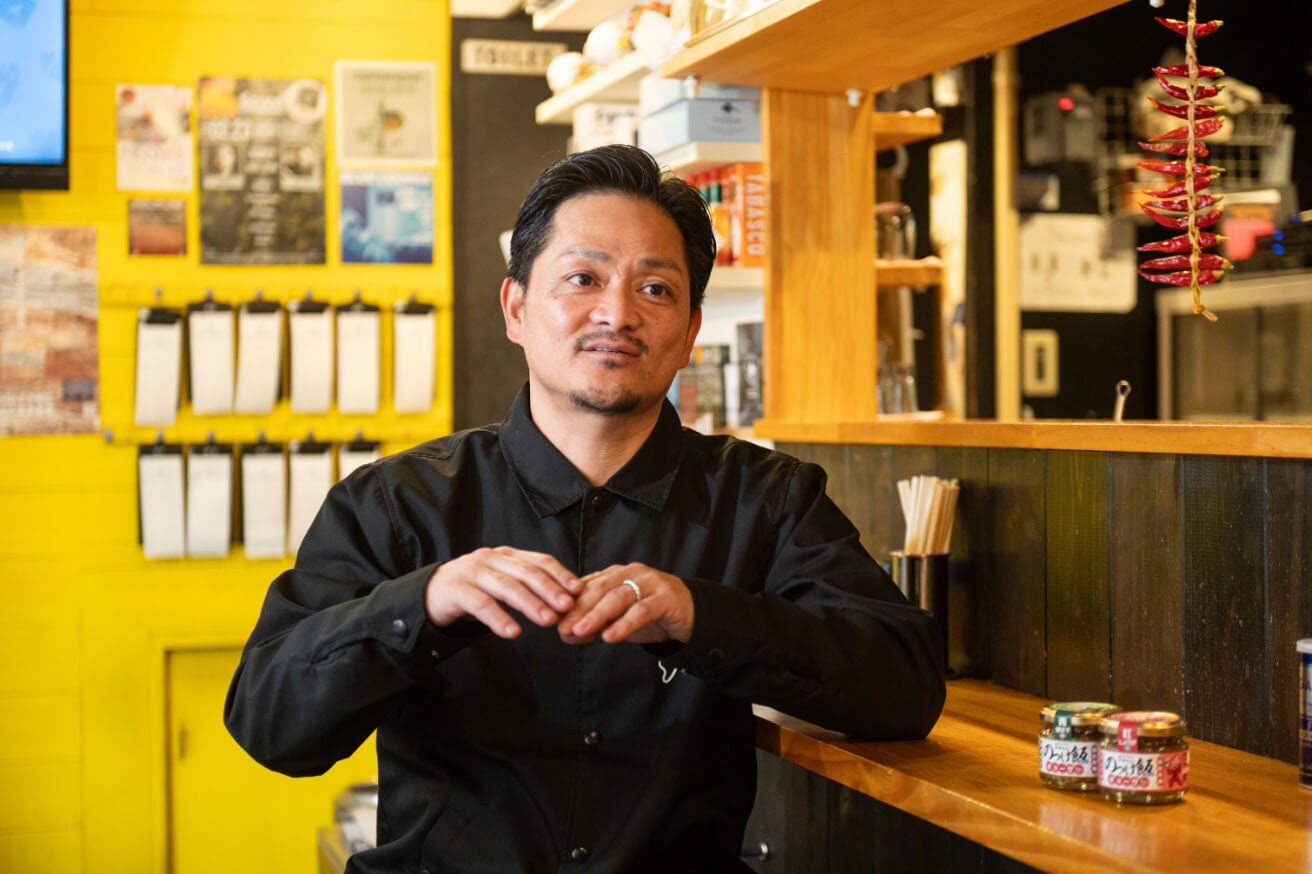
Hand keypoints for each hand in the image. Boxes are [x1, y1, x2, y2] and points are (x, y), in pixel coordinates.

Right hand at [424, 547, 580, 638]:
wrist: (431, 594)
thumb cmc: (475, 590)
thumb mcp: (503, 583)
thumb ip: (527, 587)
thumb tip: (566, 600)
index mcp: (507, 555)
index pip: (539, 561)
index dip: (560, 575)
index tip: (578, 591)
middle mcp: (491, 559)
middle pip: (526, 572)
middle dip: (549, 590)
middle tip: (567, 607)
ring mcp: (473, 572)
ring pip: (506, 587)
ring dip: (530, 604)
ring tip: (547, 620)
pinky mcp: (456, 590)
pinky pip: (481, 605)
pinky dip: (499, 618)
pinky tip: (512, 632)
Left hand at [556, 564, 694, 645]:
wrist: (692, 615)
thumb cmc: (652, 616)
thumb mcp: (619, 620)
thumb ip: (596, 624)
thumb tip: (566, 633)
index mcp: (616, 575)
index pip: (587, 586)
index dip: (568, 603)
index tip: (551, 621)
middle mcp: (631, 573)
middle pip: (599, 588)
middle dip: (577, 608)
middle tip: (561, 627)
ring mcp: (650, 583)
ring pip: (618, 597)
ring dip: (596, 615)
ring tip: (579, 630)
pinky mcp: (666, 597)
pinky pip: (642, 610)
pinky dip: (624, 624)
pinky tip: (610, 637)